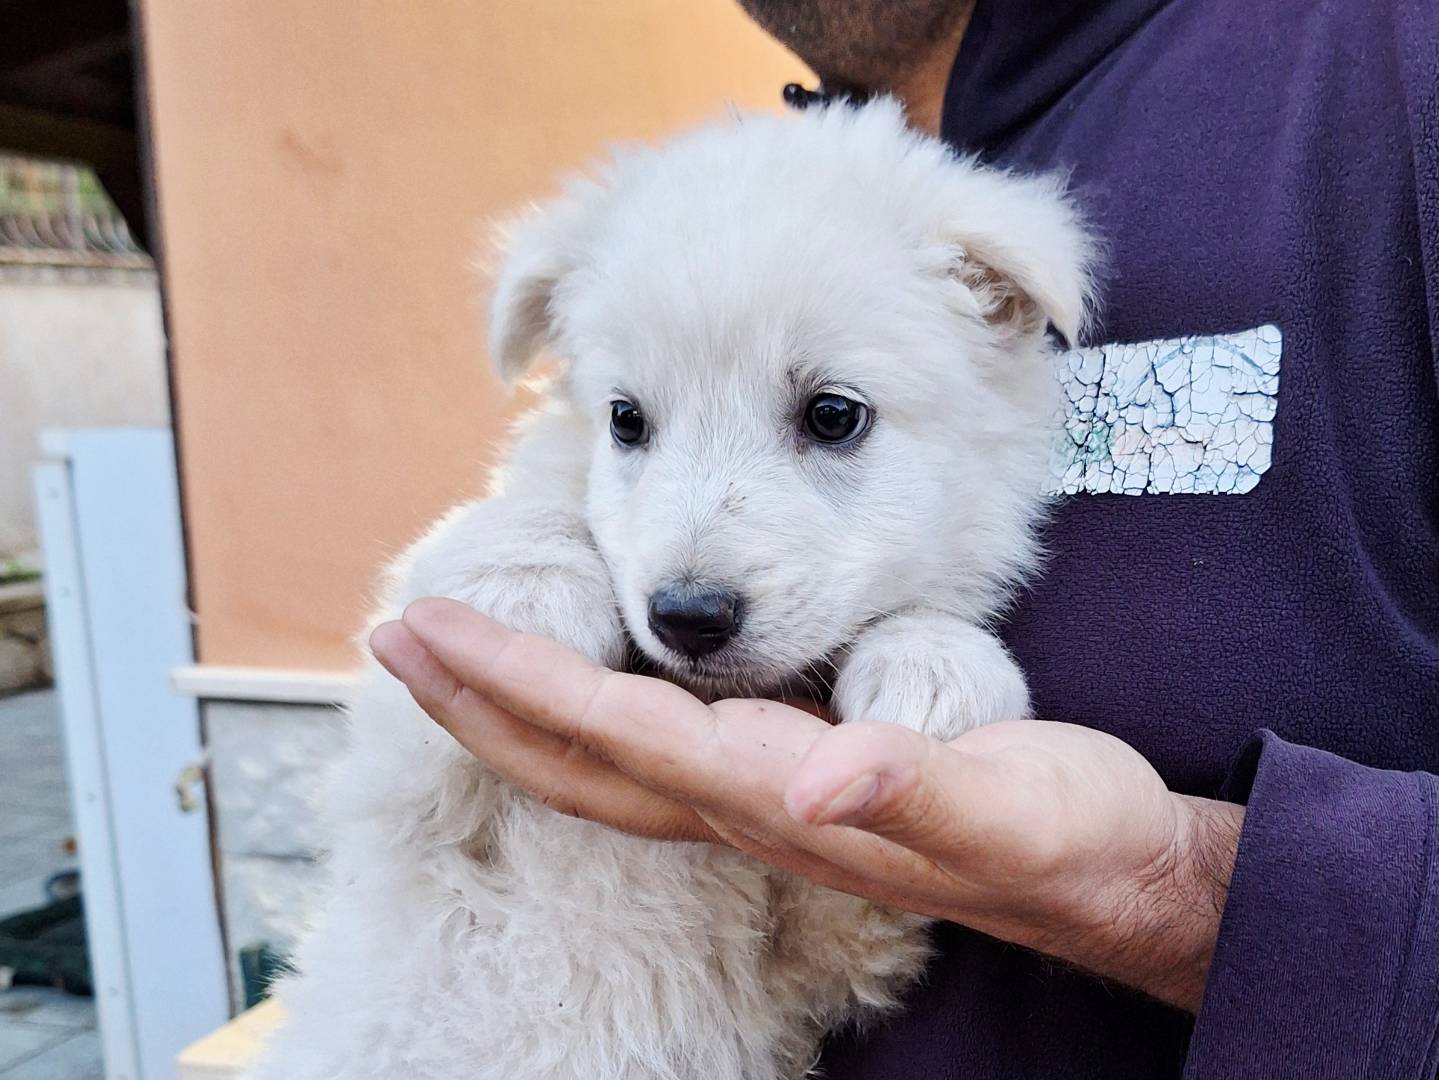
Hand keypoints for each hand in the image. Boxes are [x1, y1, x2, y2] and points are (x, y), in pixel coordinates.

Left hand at [370, 597, 1242, 1011]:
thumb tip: (819, 778)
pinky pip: (657, 753)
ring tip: (453, 656)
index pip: (617, 737)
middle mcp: (748, 808)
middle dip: (479, 700)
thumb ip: (913, 788)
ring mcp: (761, 803)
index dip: (517, 684)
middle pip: (579, 761)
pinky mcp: (790, 786)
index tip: (428, 631)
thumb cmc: (1061, 834)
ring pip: (607, 761)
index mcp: (778, 798)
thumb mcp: (1006, 805)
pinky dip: (592, 712)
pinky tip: (579, 683)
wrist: (1102, 878)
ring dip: (519, 708)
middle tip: (394, 637)